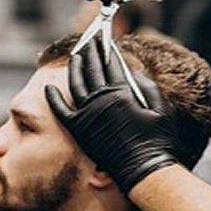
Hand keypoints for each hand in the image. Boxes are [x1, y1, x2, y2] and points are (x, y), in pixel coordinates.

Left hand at [45, 38, 183, 192]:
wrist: (142, 169)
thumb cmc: (156, 141)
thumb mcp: (161, 109)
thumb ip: (147, 87)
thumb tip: (135, 72)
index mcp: (122, 92)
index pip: (112, 64)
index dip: (109, 51)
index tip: (106, 43)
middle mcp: (103, 99)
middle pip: (94, 69)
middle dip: (92, 52)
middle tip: (90, 42)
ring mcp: (88, 113)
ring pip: (76, 83)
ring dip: (75, 67)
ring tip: (76, 56)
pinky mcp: (78, 129)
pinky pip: (61, 110)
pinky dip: (54, 98)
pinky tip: (49, 87)